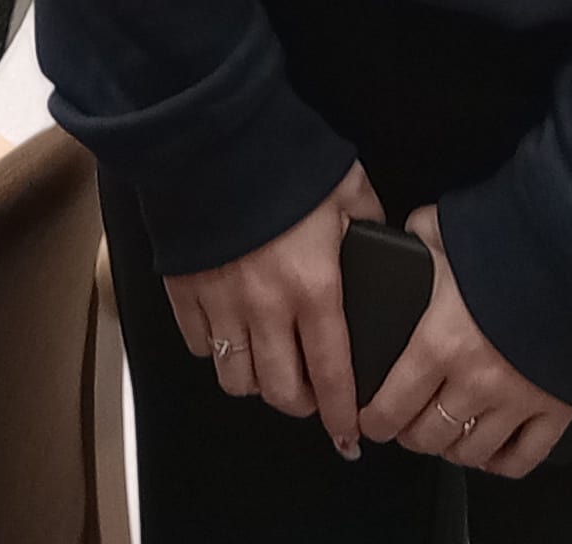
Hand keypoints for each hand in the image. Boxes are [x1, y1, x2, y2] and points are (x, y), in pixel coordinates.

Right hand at [162, 165, 383, 459]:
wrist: (214, 135)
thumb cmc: (284, 159)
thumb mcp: (347, 187)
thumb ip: (370, 224)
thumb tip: (387, 243)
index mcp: (314, 287)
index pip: (333, 373)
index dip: (342, 414)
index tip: (350, 435)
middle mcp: (266, 307)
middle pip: (280, 391)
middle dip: (301, 404)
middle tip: (311, 396)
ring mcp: (221, 302)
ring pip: (236, 378)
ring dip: (257, 382)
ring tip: (270, 367)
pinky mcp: (185, 291)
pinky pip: (200, 346)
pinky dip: (216, 350)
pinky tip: (232, 335)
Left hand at [358, 205, 571, 479]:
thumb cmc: (516, 241)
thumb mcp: (449, 228)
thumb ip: (419, 239)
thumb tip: (403, 239)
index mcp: (440, 342)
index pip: (392, 405)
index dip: (376, 420)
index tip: (371, 420)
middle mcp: (475, 381)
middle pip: (429, 435)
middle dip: (412, 434)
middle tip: (408, 425)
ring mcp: (517, 401)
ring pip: (471, 452)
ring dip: (453, 449)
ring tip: (447, 435)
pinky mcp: (556, 409)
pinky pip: (523, 458)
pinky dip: (502, 463)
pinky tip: (492, 452)